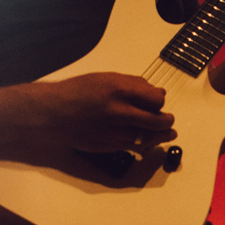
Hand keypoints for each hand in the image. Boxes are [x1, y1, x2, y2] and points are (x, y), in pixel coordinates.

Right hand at [32, 72, 174, 154]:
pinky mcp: (111, 145)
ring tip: (169, 132)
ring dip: (161, 134)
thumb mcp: (105, 78)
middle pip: (157, 120)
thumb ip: (132, 84)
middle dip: (167, 120)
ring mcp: (116, 131)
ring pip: (149, 136)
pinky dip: (146, 143)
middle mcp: (120, 111)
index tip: (158, 100)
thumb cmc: (77, 93)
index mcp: (120, 90)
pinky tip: (152, 142)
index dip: (160, 100)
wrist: (54, 114)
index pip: (156, 98)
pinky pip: (136, 146)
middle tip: (168, 119)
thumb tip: (154, 91)